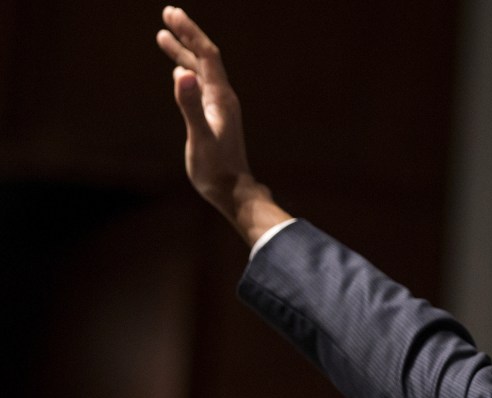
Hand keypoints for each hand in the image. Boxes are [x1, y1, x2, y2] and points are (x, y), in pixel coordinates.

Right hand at [156, 6, 288, 243]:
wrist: (233, 192)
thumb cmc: (216, 169)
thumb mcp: (200, 137)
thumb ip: (189, 106)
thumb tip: (181, 74)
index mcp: (221, 97)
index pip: (207, 55)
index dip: (190, 33)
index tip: (172, 14)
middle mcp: (223, 97)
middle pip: (205, 58)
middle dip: (186, 35)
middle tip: (168, 13)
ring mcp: (219, 107)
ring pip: (200, 72)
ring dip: (183, 52)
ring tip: (162, 35)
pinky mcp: (214, 117)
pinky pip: (199, 87)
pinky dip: (187, 72)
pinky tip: (178, 72)